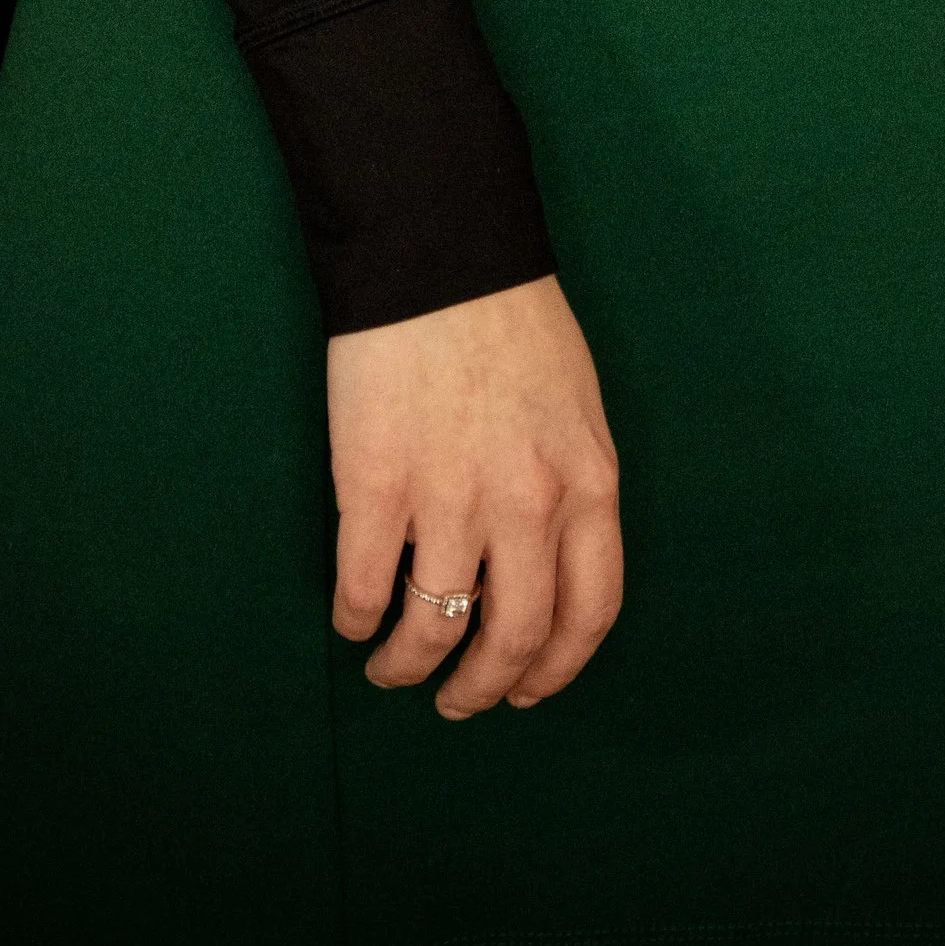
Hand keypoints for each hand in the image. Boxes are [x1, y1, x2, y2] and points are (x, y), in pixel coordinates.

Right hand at [328, 277, 622, 716]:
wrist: (438, 244)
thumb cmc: (509, 313)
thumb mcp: (575, 402)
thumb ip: (569, 481)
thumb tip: (544, 557)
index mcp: (588, 481)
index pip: (590, 613)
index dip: (557, 668)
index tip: (528, 689)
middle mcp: (528, 504)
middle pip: (514, 639)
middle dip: (483, 688)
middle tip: (457, 701)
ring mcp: (450, 498)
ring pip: (434, 629)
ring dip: (410, 666)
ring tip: (393, 669)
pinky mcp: (376, 485)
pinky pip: (365, 588)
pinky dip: (358, 619)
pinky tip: (354, 619)